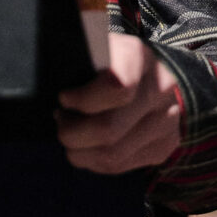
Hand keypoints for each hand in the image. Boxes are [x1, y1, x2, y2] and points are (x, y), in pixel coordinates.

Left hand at [56, 33, 182, 174]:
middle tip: (61, 121)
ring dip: (80, 151)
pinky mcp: (164, 144)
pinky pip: (120, 165)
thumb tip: (49, 80)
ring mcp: (167, 119)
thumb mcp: (87, 51)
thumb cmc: (102, 62)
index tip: (64, 98)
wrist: (147, 73)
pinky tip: (88, 146)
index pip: (117, 87)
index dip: (83, 99)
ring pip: (111, 154)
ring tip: (72, 135)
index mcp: (138, 57)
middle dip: (72, 132)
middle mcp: (160, 88)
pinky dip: (94, 160)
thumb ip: (73, 62)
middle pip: (108, 130)